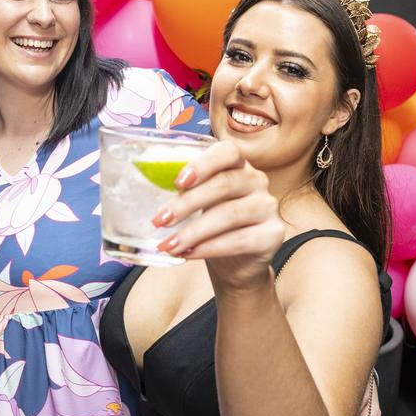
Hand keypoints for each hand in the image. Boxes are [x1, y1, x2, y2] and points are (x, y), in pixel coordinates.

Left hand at [152, 140, 283, 288]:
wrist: (236, 264)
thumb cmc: (210, 225)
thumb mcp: (197, 203)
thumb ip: (181, 190)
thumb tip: (142, 184)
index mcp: (237, 165)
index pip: (227, 151)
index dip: (203, 164)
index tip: (177, 181)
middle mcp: (256, 180)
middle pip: (224, 184)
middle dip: (186, 203)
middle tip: (158, 220)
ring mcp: (267, 206)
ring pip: (230, 214)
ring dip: (193, 231)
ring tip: (168, 245)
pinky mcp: (273, 234)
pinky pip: (240, 240)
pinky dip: (209, 248)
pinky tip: (188, 254)